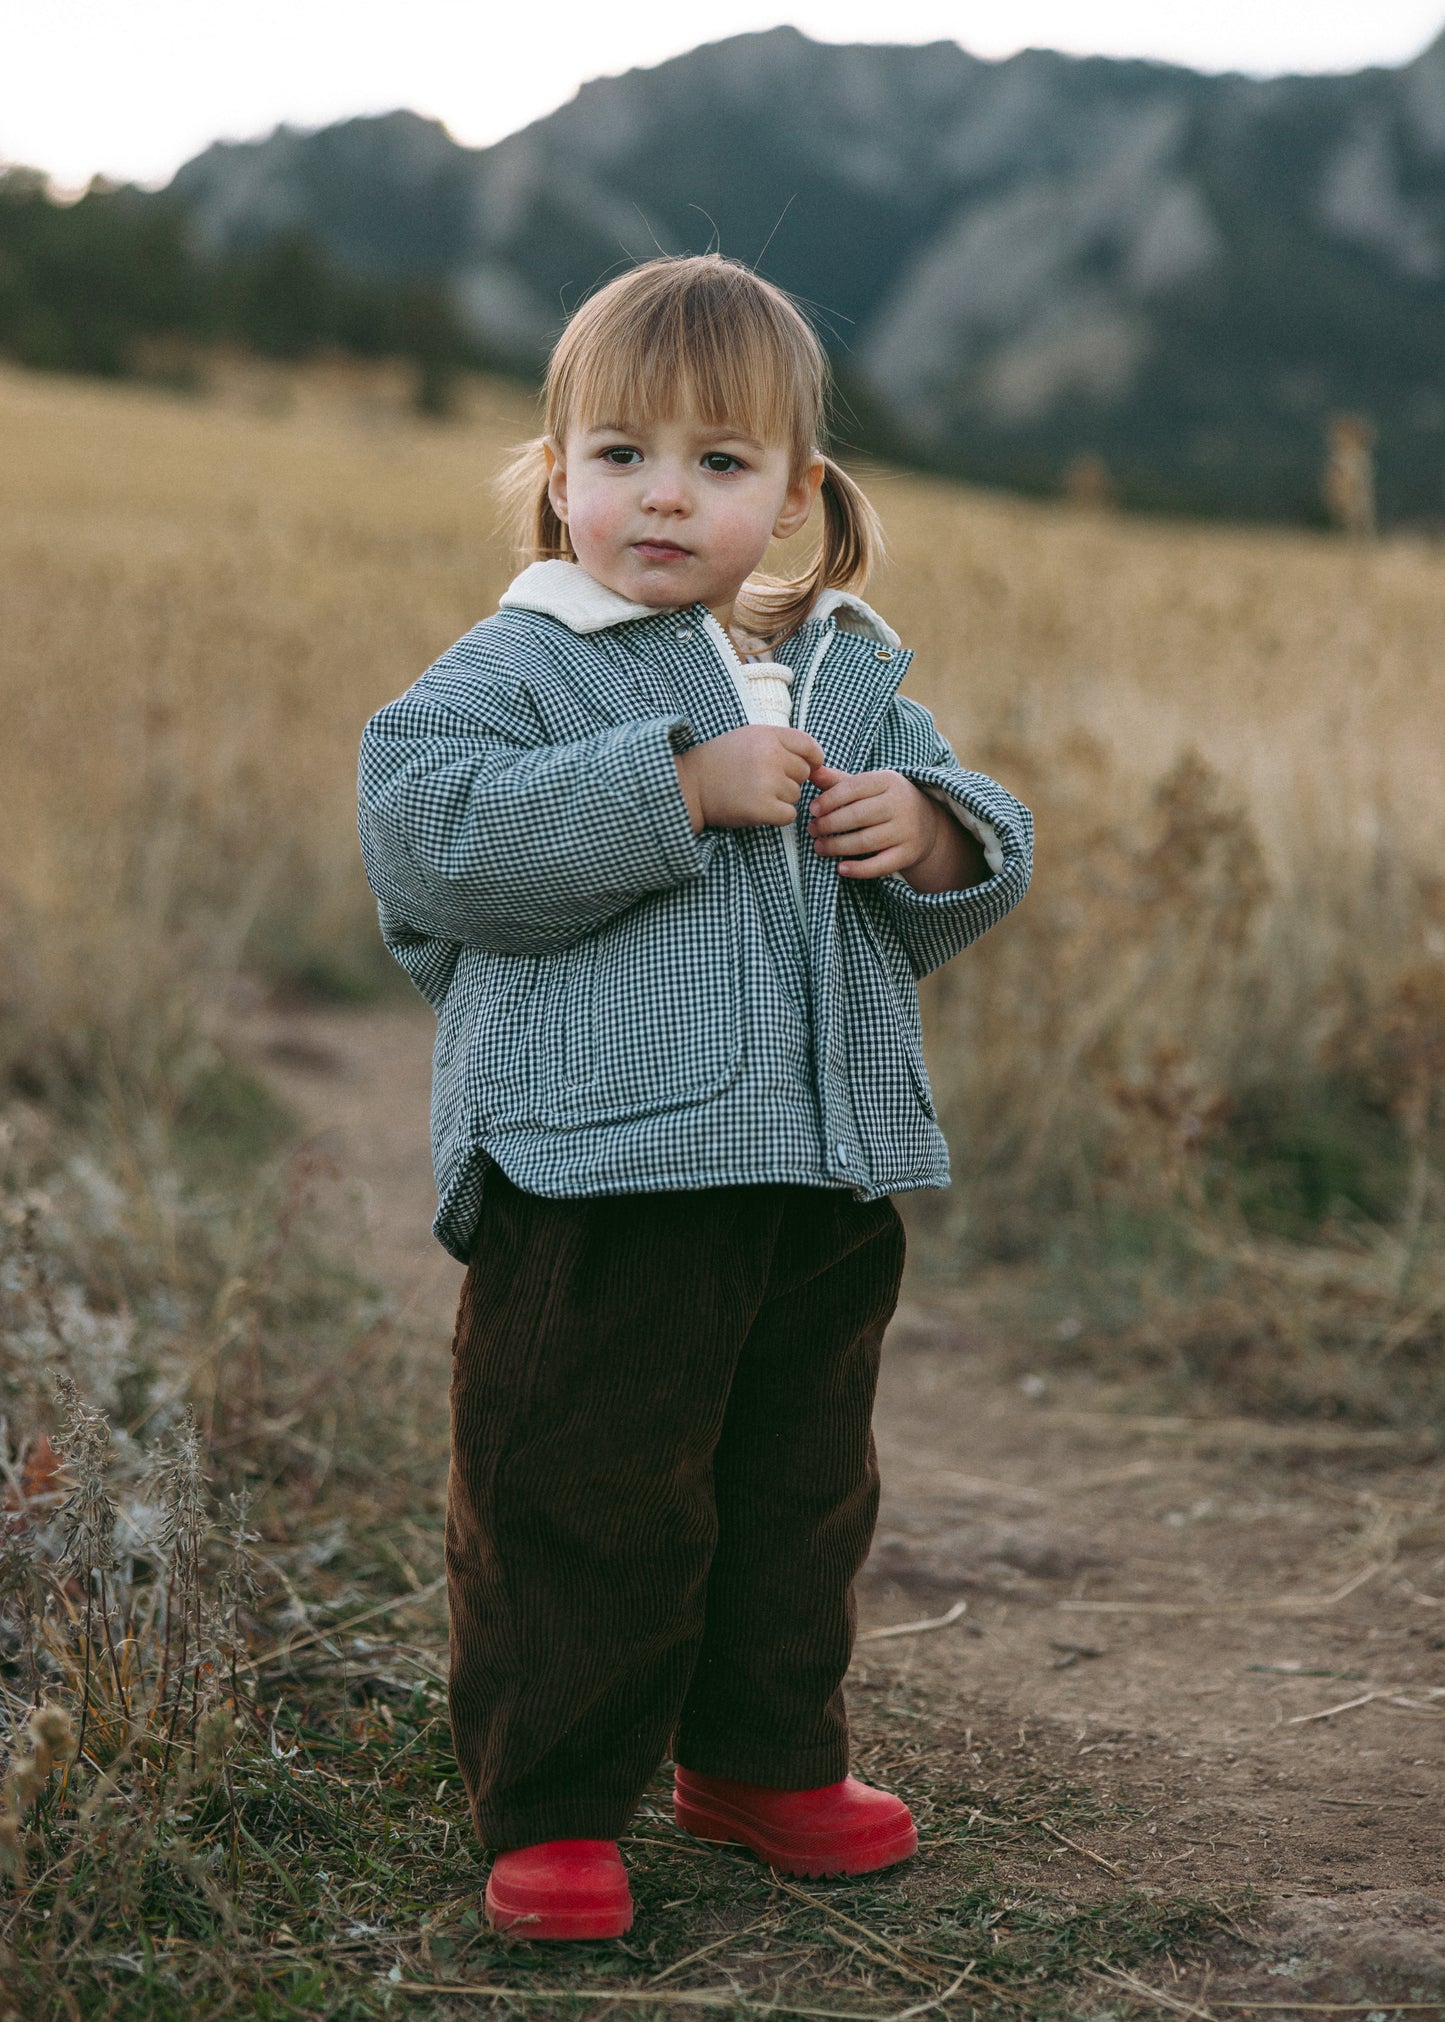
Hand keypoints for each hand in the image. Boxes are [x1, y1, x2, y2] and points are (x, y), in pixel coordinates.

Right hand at [674, 726, 825, 833]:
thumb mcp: (748, 737)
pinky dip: (777, 816)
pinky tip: (757, 809)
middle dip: (789, 779)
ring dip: (780, 798)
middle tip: (762, 782)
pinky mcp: (763, 808)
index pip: (809, 746)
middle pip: (803, 773)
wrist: (689, 786)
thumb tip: (815, 761)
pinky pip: (789, 815)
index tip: (809, 767)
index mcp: (767, 735)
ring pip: (795, 795)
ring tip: (753, 793)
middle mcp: (770, 756)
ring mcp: (767, 782)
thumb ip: (779, 743)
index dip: (813, 759)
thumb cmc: (719, 762)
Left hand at [808, 765, 986, 889]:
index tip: (812, 810)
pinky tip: (840, 868)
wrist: (927, 823)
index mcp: (889, 781)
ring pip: (865, 842)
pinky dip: (858, 869)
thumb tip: (812, 771)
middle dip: (829, 825)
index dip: (829, 799)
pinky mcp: (908, 854)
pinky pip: (880, 865)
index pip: (854, 788)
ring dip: (836, 847)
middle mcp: (901, 804)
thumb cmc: (886, 801)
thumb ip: (839, 780)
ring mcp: (906, 830)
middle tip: (812, 830)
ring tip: (819, 847)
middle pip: (857, 816)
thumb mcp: (869, 786)